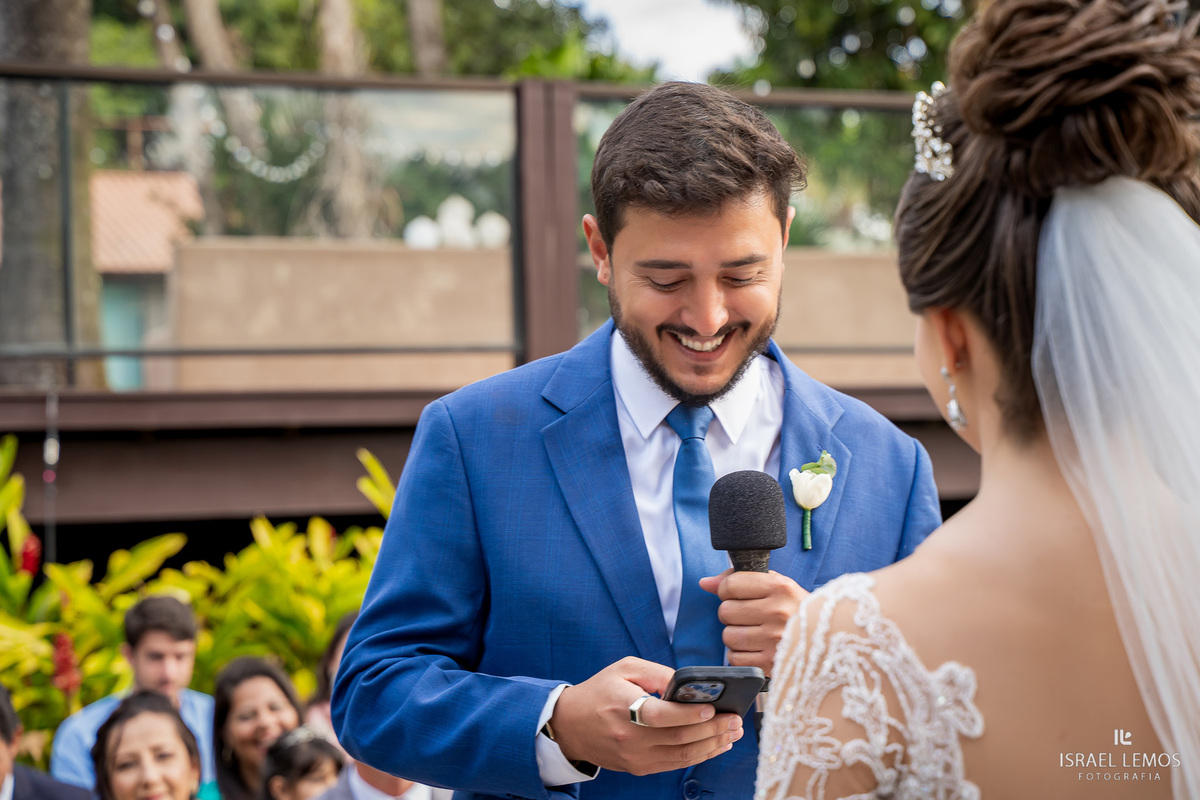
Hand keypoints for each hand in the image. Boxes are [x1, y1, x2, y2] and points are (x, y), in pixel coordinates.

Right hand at [549, 656, 743, 775]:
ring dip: (712, 745)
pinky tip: (715, 745)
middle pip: (678, 738)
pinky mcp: (639, 767)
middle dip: (712, 730)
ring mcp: (634, 756)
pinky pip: (674, 764)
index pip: (661, 715)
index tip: (713, 707)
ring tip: (733, 733)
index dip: (689, 714)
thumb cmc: (600, 691)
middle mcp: (629, 736)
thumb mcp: (625, 668)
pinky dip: (699, 756)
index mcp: (623, 707)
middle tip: (735, 721)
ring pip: (681, 756)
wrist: (571, 725)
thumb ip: (658, 673)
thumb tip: (690, 684)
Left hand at [700, 569, 807, 675]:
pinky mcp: (771, 664)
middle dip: (732, 613)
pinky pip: (734, 657)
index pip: (731, 585)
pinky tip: (756, 648)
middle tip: (749, 616)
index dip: (727, 590)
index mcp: (780, 588)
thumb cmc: (795, 609)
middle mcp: (778, 613)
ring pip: (728, 636)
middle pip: (725, 611)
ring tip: (754, 632)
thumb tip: (705, 583)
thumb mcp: (775, 586)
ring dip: (735, 635)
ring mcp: (775, 640)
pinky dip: (740, 654)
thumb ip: (739, 579)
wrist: (829, 640)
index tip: (737, 594)